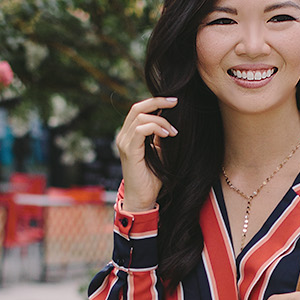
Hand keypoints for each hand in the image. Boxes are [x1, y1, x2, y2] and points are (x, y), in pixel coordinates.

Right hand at [116, 97, 177, 211]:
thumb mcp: (160, 151)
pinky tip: (167, 135)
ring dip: (161, 120)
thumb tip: (172, 120)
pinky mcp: (129, 150)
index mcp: (129, 134)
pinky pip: (140, 129)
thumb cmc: (152, 177)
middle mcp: (123, 136)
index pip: (139, 110)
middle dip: (158, 102)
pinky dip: (155, 127)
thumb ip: (161, 136)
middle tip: (175, 102)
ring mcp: (124, 142)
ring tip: (173, 132)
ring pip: (140, 117)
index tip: (174, 101)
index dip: (155, 102)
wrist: (142, 198)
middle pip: (137, 108)